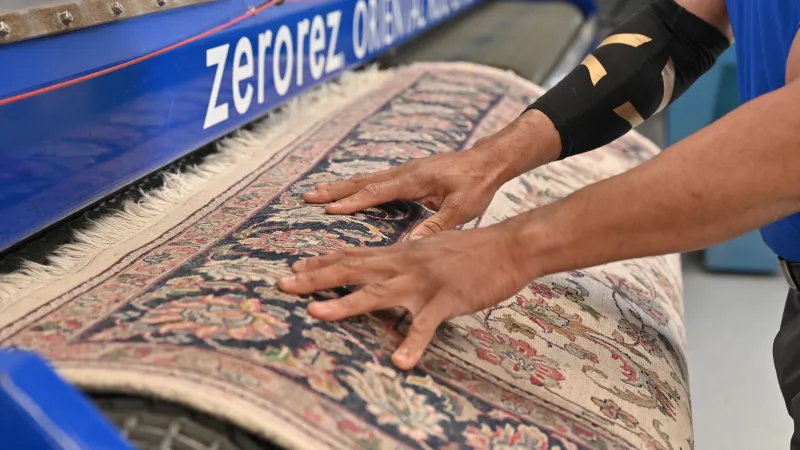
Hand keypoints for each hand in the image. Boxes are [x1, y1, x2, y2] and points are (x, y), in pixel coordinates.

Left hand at [277, 223, 535, 369]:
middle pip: (353, 269)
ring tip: (316, 313)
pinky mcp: (446, 300)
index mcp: (402, 253)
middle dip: (316, 278)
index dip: (323, 261)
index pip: (355, 255)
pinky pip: (425, 326)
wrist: (510, 246)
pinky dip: (413, 344)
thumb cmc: (474, 250)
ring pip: (378, 293)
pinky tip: (400, 362)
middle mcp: (405, 264)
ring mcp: (423, 282)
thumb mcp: (433, 248)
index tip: (295, 267)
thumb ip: (409, 257)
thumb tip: (389, 263)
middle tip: (283, 284)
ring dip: (345, 303)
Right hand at [303, 110, 560, 239]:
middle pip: (363, 181)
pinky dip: (357, 187)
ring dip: (341, 187)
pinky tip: (348, 193)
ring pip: (367, 179)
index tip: (328, 209)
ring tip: (317, 193)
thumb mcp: (461, 208)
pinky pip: (376, 181)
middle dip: (335, 190)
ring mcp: (406, 171)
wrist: (489, 160)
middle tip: (308, 196)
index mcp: (414, 180)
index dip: (352, 202)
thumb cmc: (477, 184)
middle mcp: (405, 172)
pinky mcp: (410, 174)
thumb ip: (436, 224)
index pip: (376, 192)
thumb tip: (413, 242)